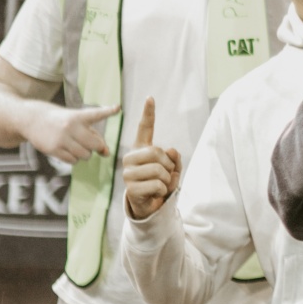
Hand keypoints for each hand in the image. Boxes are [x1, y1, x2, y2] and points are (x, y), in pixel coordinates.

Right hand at [24, 99, 118, 164]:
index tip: (117, 108)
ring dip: (84, 154)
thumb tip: (107, 153)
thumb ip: (93, 134)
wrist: (32, 119)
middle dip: (96, 147)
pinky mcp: (53, 149)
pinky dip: (74, 158)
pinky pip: (73, 161)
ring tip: (75, 145)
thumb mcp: (75, 120)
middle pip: (95, 144)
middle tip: (88, 143)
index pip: (95, 114)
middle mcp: (70, 126)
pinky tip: (67, 150)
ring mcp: (61, 138)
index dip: (107, 111)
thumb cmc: (59, 120)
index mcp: (78, 116)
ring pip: (85, 155)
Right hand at [121, 98, 180, 223]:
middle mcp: (130, 158)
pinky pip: (158, 185)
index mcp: (140, 149)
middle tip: (166, 175)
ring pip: (159, 170)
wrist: (149, 205)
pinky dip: (163, 190)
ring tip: (160, 185)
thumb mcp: (172, 169)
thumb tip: (172, 151)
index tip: (150, 98)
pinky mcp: (131, 189)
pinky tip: (155, 193)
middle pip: (156, 152)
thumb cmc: (159, 183)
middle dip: (168, 165)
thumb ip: (174, 159)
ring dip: (167, 180)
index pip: (144, 128)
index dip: (148, 113)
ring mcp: (128, 173)